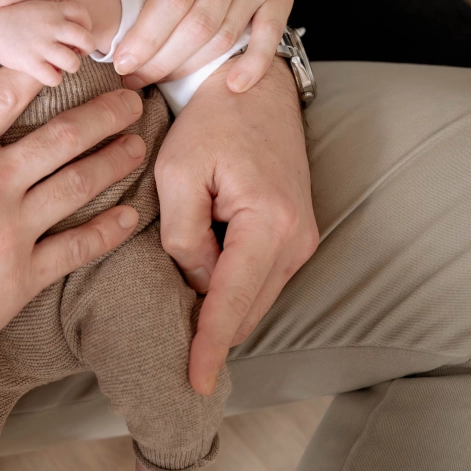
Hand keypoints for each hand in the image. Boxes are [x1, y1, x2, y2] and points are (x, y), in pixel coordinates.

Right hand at [0, 0, 95, 83]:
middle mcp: (52, 26)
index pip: (84, 16)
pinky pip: (55, 78)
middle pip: (87, 40)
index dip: (86, 27)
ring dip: (71, 67)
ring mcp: (42, 45)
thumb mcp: (36, 7)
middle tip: (76, 53)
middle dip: (85, 50)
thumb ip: (57, 16)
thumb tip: (77, 34)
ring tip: (60, 65)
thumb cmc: (14, 18)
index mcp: (54, 9)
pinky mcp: (31, 63)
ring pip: (73, 63)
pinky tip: (47, 74)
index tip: (77, 36)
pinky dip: (54, 79)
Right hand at [0, 68, 145, 400]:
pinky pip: (77, 248)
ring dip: (115, 160)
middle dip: (104, 112)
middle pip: (63, 136)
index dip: (41, 67)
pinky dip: (108, 230)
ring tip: (139, 143)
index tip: (69, 54)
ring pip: (79, 184)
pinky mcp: (21, 279)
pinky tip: (128, 216)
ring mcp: (11, 233)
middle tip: (132, 98)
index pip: (6, 94)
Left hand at [113, 0, 304, 93]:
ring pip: (226, 36)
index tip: (122, 59)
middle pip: (197, 25)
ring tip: (158, 77)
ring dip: (190, 66)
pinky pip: (272, 36)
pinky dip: (255, 65)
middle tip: (133, 76)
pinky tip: (233, 87)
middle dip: (161, 60)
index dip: (147, 35)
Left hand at [153, 58, 317, 395]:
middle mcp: (296, 238)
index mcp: (268, 223)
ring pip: (255, 297)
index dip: (210, 347)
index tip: (195, 384)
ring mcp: (302, 238)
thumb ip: (182, 236)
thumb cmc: (211, 121)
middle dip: (211, 330)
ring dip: (220, 304)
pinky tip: (202, 276)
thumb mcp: (179, 172)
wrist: (253, 86)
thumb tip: (195, 282)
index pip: (232, 303)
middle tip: (168, 342)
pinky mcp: (296, 233)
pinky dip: (232, 286)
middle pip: (248, 310)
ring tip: (179, 301)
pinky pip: (261, 277)